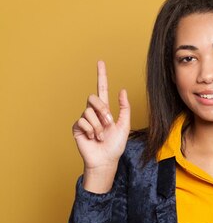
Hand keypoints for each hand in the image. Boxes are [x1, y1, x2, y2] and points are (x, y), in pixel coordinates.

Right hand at [72, 61, 130, 189]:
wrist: (106, 160)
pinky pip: (83, 121)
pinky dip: (90, 130)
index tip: (100, 62)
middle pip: (93, 98)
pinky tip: (92, 138)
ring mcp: (84, 119)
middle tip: (108, 123)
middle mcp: (93, 112)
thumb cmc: (115, 145)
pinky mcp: (77, 127)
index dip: (101, 75)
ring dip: (98, 126)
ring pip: (89, 112)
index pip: (102, 89)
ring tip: (100, 136)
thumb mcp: (124, 126)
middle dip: (103, 110)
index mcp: (105, 110)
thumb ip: (124, 108)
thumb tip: (123, 90)